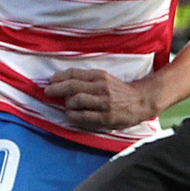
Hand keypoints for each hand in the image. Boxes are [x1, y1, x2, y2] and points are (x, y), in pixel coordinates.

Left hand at [43, 68, 158, 131]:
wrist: (142, 101)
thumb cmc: (120, 91)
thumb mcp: (106, 79)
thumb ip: (88, 80)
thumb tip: (65, 82)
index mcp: (100, 76)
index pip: (75, 74)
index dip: (59, 77)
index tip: (50, 80)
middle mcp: (101, 87)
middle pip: (72, 86)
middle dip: (56, 88)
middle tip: (47, 91)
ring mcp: (103, 102)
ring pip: (76, 100)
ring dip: (67, 103)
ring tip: (66, 105)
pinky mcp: (105, 117)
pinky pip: (83, 116)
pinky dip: (73, 115)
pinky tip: (70, 114)